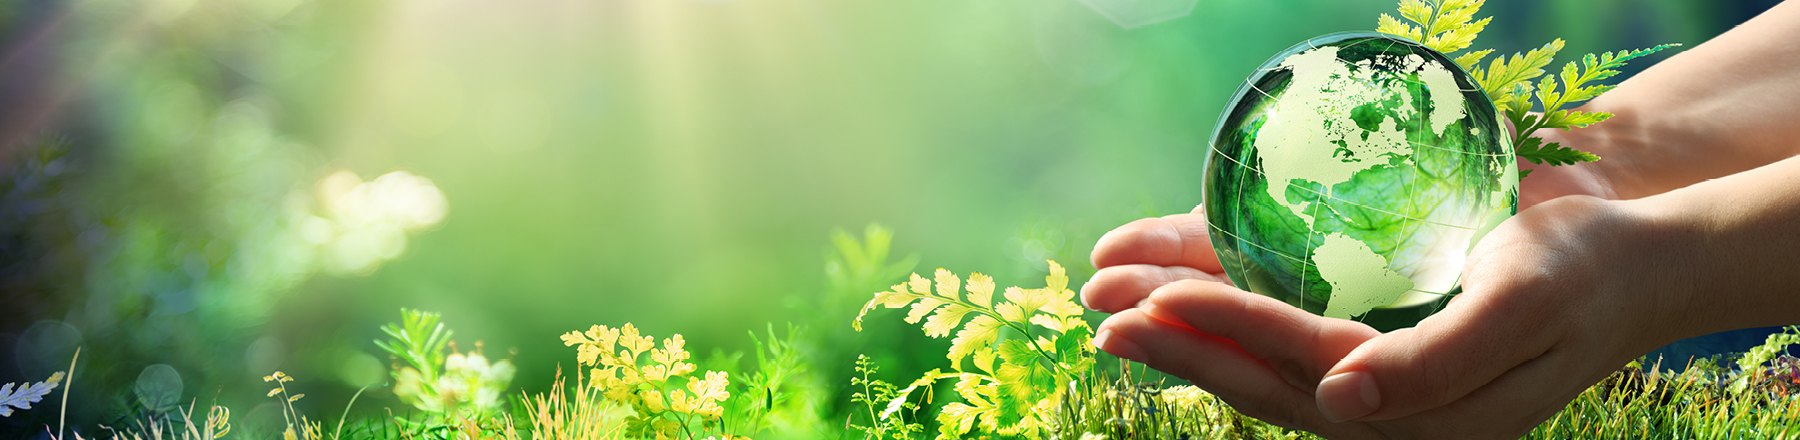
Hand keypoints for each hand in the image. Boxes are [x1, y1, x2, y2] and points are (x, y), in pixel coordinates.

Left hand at [1086, 196, 1686, 438]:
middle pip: (1261, 381)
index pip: (1302, 367)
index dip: (1226, 331)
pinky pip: (1285, 351)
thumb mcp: (1520, 308)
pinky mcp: (1375, 365)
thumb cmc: (1581, 275)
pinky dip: (1230, 327)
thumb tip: (1341, 403)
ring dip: (1189, 339)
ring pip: (1262, 370)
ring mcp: (1380, 392)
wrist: (1630, 270)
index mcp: (1424, 411)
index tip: (1156, 300)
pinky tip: (1182, 308)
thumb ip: (1434, 362)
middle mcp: (1390, 411)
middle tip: (1100, 313)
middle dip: (1178, 346)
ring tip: (1114, 310)